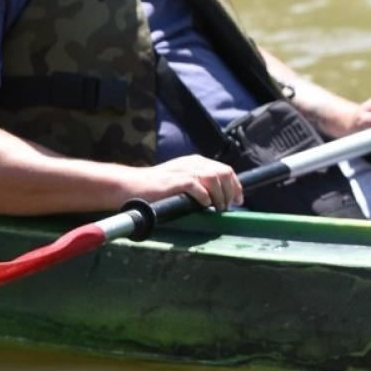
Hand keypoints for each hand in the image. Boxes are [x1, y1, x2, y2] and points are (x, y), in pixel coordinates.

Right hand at [125, 155, 242, 210]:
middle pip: (223, 172)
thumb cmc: (158, 187)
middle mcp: (193, 163)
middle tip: (228, 207)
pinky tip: (205, 205)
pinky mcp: (176, 181)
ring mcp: (184, 171)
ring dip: (220, 196)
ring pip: (214, 178)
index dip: (235, 185)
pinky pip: (197, 186)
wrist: (132, 186)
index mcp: (197, 162)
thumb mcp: (183, 179)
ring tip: (218, 208)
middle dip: (230, 191)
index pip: (225, 169)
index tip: (238, 200)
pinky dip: (205, 197)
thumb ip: (200, 183)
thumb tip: (220, 198)